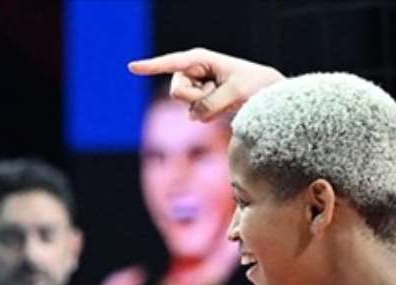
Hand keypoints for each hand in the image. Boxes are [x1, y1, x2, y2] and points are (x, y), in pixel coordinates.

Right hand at [128, 48, 284, 121]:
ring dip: (205, 108)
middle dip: (195, 98)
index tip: (131, 67)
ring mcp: (194, 86)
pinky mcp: (198, 100)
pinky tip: (222, 106)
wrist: (264, 93)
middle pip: (177, 92)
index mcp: (200, 59)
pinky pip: (194, 114)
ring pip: (185, 105)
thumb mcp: (236, 93)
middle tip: (218, 95)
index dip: (151, 66)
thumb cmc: (253, 85)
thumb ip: (211, 104)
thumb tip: (193, 116)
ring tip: (224, 99)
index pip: (172, 63)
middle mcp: (193, 71)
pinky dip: (208, 115)